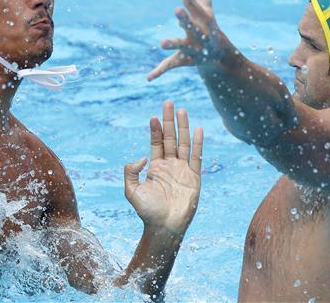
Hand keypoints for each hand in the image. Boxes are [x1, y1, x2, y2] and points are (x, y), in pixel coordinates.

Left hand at [124, 101, 202, 234]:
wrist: (164, 227)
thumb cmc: (147, 212)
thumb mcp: (131, 191)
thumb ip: (131, 172)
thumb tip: (141, 156)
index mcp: (155, 167)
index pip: (156, 143)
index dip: (155, 130)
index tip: (153, 117)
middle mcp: (170, 165)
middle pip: (170, 138)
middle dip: (169, 121)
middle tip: (168, 103)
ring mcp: (182, 170)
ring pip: (183, 143)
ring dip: (183, 127)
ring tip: (182, 110)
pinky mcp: (194, 177)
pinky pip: (196, 157)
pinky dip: (197, 143)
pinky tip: (198, 129)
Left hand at [147, 0, 227, 80]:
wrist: (219, 54)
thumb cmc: (208, 23)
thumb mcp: (205, 2)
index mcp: (202, 18)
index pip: (194, 4)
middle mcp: (200, 33)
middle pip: (192, 25)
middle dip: (185, 18)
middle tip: (176, 10)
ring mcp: (193, 48)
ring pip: (183, 45)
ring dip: (173, 43)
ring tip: (162, 43)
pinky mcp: (184, 60)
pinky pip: (171, 66)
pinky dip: (160, 71)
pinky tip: (149, 77)